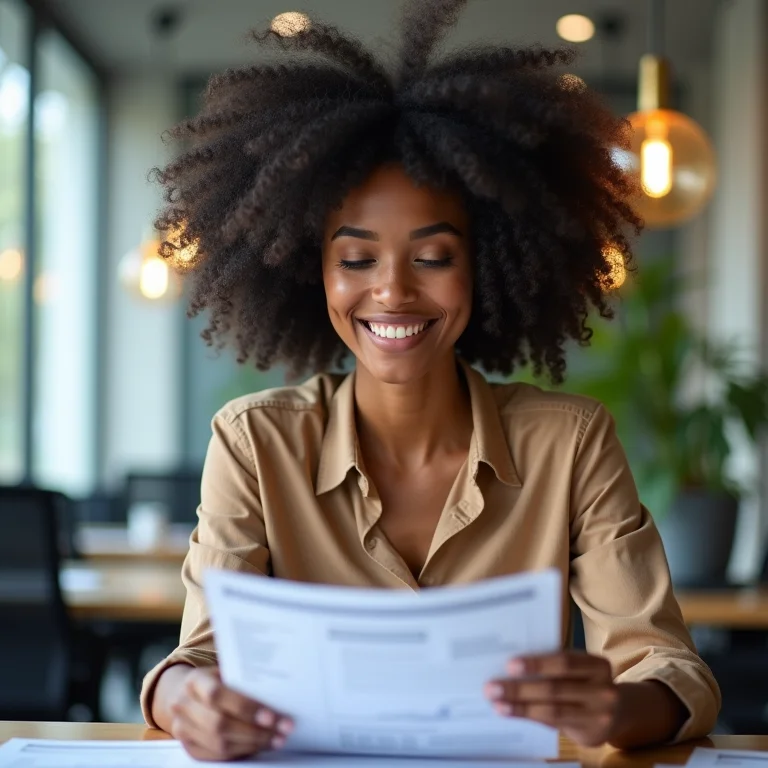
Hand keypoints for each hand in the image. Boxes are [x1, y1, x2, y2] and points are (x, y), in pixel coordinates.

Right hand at [168, 667, 293, 760]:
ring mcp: (183, 729)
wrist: (185, 693)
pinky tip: (260, 745)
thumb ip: (242, 679)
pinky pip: (218, 756)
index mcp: (194, 681)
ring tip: (277, 739)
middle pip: (219, 724)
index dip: (244, 707)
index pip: (217, 695)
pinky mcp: (189, 747)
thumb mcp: (224, 671)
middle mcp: (184, 705)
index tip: (271, 716)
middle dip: (255, 730)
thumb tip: (275, 690)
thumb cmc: (215, 679)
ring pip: (220, 744)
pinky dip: (242, 752)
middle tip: (282, 729)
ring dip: (253, 743)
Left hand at [484, 651, 622, 746]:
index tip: (510, 664)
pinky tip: (511, 712)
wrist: (619, 712)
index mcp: (598, 665)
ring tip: (497, 702)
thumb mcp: (581, 670)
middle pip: (555, 688)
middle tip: (492, 687)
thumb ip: (556, 666)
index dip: (538, 663)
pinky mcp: (591, 734)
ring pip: (553, 710)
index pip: (565, 662)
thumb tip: (513, 667)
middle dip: (520, 688)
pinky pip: (555, 724)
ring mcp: (599, 715)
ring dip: (520, 706)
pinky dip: (529, 717)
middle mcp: (603, 690)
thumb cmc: (586, 682)